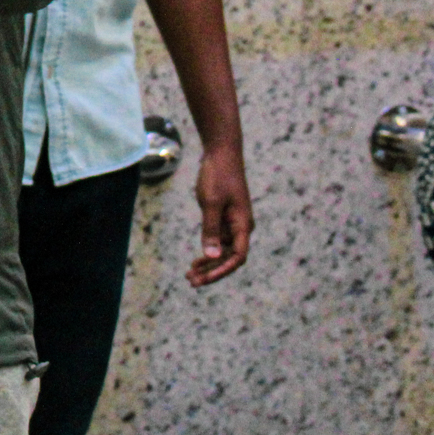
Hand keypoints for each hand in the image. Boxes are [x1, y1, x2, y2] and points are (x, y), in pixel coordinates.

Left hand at [187, 143, 252, 286]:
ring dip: (208, 263)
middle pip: (229, 258)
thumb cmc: (217, 175)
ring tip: (190, 274)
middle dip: (211, 271)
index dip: (221, 271)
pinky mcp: (224, 217)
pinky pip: (218, 240)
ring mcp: (233, 223)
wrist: (221, 153)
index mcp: (243, 225)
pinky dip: (208, 250)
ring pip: (223, 251)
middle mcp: (241, 227)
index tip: (203, 279)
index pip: (237, 257)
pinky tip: (197, 260)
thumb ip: (211, 228)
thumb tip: (211, 254)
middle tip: (191, 281)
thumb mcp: (210, 202)